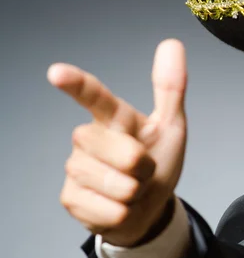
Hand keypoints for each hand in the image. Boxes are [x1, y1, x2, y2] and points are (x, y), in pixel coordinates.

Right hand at [50, 39, 187, 246]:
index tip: (57, 73)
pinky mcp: (70, 198)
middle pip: (125, 155)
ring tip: (131, 190)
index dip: (78, 86)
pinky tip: (118, 207)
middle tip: (144, 173)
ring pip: (117, 186)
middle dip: (146, 170)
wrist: (148, 210)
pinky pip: (108, 211)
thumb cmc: (157, 164)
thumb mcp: (171, 128)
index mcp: (113, 119)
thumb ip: (170, 90)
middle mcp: (88, 139)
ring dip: (136, 194)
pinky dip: (124, 214)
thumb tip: (172, 43)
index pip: (95, 98)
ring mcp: (76, 169)